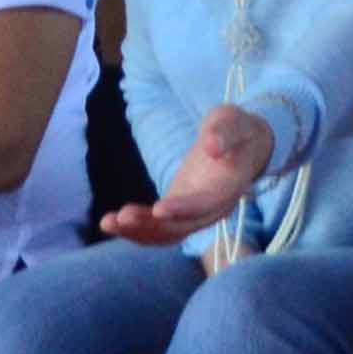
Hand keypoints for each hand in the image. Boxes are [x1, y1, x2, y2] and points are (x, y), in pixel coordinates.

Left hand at [104, 105, 275, 247]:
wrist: (244, 146)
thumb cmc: (238, 128)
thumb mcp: (233, 120)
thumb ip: (224, 132)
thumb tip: (211, 147)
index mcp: (229, 187)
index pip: (207, 204)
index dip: (184, 209)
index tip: (159, 208)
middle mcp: (213, 208)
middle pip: (183, 227)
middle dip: (150, 225)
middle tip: (121, 217)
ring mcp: (196, 214)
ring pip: (167, 233)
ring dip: (138, 233)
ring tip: (108, 222)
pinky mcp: (180, 211)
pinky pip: (159, 228)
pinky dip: (136, 229)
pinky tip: (111, 222)